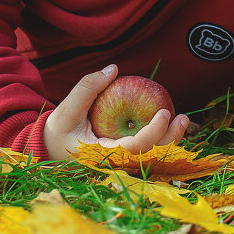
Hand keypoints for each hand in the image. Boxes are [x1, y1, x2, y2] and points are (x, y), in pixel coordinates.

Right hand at [43, 64, 188, 160]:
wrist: (50, 149)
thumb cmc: (58, 130)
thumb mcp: (66, 109)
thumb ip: (88, 88)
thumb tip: (113, 69)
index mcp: (100, 157)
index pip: (133, 150)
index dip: (153, 133)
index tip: (165, 112)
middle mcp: (114, 164)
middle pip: (149, 158)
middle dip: (170, 139)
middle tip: (183, 117)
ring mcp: (121, 164)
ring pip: (152, 157)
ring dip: (170, 140)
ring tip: (183, 119)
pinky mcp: (124, 159)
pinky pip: (147, 151)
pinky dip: (161, 139)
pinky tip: (171, 123)